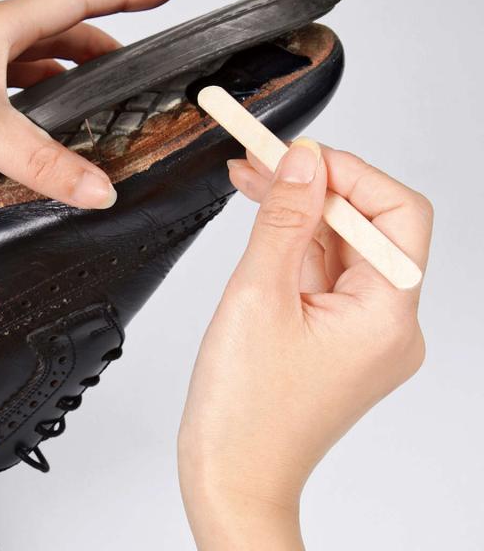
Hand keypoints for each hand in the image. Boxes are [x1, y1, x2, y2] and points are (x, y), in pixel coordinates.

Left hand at [0, 0, 178, 207]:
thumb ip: (41, 159)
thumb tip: (98, 187)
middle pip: (64, 32)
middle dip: (107, 42)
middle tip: (138, 66)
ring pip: (41, 65)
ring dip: (75, 77)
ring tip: (104, 99)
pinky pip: (18, 98)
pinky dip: (44, 109)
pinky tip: (50, 130)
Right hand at [178, 139, 432, 549]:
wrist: (232, 475)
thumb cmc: (244, 411)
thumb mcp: (258, 296)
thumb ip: (284, 219)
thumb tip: (304, 161)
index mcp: (387, 317)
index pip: (394, 213)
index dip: (347, 173)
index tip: (296, 151)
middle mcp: (388, 324)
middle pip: (365, 226)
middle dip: (315, 185)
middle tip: (264, 156)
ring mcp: (363, 331)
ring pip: (339, 247)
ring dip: (299, 211)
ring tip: (252, 176)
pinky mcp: (336, 335)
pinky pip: (323, 274)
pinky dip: (294, 243)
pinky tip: (264, 217)